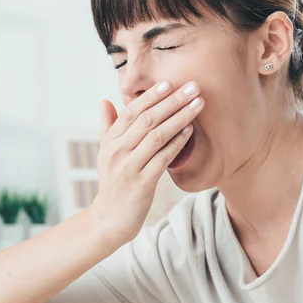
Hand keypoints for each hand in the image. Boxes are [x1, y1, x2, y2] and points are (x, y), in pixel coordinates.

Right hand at [86, 80, 202, 245]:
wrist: (109, 219)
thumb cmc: (112, 183)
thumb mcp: (105, 153)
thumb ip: (107, 126)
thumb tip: (104, 101)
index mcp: (110, 141)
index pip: (131, 111)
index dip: (151, 96)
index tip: (170, 83)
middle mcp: (118, 151)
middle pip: (147, 119)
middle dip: (172, 101)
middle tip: (193, 86)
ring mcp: (129, 168)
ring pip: (157, 136)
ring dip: (180, 118)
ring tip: (198, 104)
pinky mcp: (142, 184)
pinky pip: (163, 159)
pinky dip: (177, 143)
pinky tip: (190, 131)